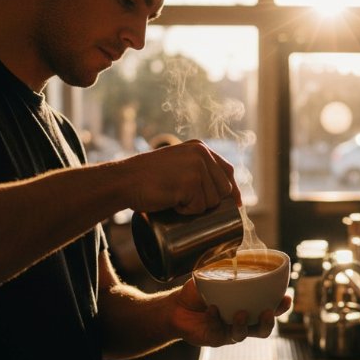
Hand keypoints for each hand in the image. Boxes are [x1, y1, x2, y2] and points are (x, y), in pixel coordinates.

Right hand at [123, 139, 241, 213]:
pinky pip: (199, 208)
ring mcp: (197, 168)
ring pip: (212, 201)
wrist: (124, 180)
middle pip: (223, 189)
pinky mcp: (190, 183)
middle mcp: (202, 154)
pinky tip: (172, 203)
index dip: (233, 190)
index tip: (235, 205)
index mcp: (200, 147)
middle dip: (210, 202)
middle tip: (186, 202)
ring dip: (195, 207)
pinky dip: (186, 211)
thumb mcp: (177, 162)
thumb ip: (195, 166)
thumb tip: (224, 190)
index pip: (227, 170)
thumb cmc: (147, 177)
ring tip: (175, 199)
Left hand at [169, 278, 292, 347]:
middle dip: (269, 322)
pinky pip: (220, 331)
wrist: (176, 307)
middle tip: (268, 312)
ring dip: (245, 325)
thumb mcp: (214, 275)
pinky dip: (216, 318)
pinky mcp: (215, 338)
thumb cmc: (198, 291)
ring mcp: (229, 331)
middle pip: (263, 328)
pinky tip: (211, 309)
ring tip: (241, 314)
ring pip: (245, 334)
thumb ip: (227, 266)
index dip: (281, 306)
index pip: (270, 308)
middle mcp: (242, 321)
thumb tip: (237, 249)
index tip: (287, 297)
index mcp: (248, 306)